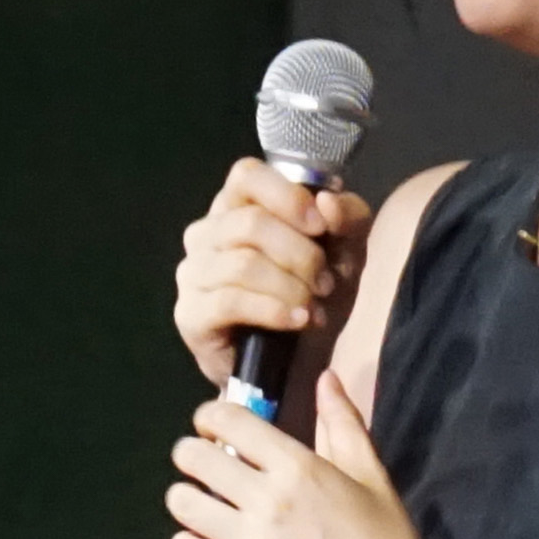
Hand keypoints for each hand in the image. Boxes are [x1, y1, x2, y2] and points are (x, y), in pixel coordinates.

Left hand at [169, 371, 434, 538]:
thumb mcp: (371, 475)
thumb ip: (342, 423)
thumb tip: (326, 378)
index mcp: (299, 466)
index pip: (229, 420)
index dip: (208, 418)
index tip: (210, 428)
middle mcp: (270, 500)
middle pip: (194, 458)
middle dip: (190, 455)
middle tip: (201, 467)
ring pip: (184, 505)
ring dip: (185, 500)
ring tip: (201, 507)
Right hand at [170, 157, 370, 387]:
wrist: (300, 363)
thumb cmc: (316, 295)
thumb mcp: (347, 251)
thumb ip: (348, 218)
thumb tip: (326, 202)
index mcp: (238, 206)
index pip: (246, 175)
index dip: (286, 196)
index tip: (320, 226)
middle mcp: (206, 233)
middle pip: (250, 223)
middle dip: (300, 254)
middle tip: (326, 282)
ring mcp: (192, 273)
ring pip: (243, 264)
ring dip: (290, 286)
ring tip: (314, 306)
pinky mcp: (190, 314)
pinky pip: (230, 301)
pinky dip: (273, 310)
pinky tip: (297, 320)